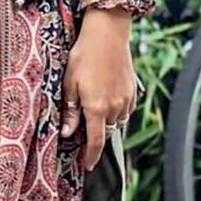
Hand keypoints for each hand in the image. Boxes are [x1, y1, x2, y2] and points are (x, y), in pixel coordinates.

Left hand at [60, 7, 137, 171]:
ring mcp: (126, 99)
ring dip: (106, 123)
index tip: (87, 166)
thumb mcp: (69, 84)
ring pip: (117, 122)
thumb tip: (67, 134)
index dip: (91, 157)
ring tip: (95, 112)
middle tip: (83, 133)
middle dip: (96, 136)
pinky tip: (107, 99)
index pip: (95, 142)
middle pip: (106, 133)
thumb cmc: (84, 56)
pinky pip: (125, 110)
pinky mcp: (133, 91)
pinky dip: (116, 111)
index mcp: (97, 108)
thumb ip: (70, 112)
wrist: (108, 34)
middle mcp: (115, 107)